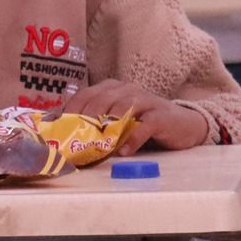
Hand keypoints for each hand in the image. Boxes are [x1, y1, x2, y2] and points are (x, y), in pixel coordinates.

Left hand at [60, 79, 208, 153]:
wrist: (183, 125)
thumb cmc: (143, 125)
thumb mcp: (117, 122)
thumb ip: (96, 125)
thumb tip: (63, 136)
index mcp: (112, 88)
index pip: (85, 95)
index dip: (70, 111)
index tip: (57, 129)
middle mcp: (126, 90)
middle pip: (100, 100)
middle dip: (84, 119)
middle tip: (73, 139)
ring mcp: (144, 101)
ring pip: (120, 108)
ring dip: (106, 127)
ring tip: (96, 144)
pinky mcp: (160, 116)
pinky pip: (143, 126)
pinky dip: (132, 139)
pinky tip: (123, 152)